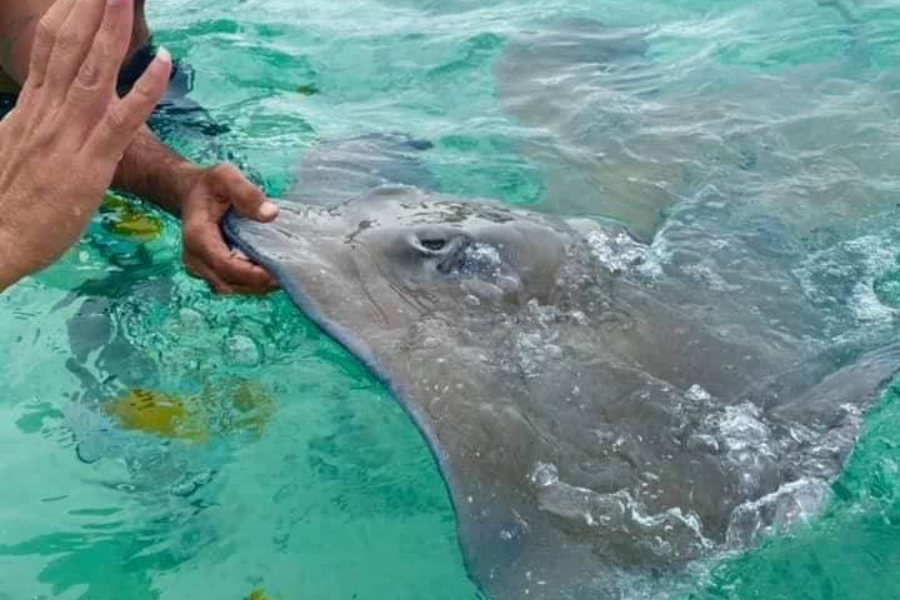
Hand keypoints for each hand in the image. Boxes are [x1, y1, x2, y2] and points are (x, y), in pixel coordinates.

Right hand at [0, 0, 169, 290]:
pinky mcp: (91, 162)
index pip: (49, 46)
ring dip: (113, 30)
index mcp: (31, 105)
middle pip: (70, 46)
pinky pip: (122, 119)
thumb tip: (44, 97)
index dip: (68, 13)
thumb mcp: (16, 145)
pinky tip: (164, 63)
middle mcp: (47, 110)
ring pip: (94, 71)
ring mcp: (69, 134)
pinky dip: (144, 88)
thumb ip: (36, 118)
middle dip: (90, 8)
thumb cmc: (8, 200)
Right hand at [180, 163, 279, 294]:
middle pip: (229, 282)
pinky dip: (252, 282)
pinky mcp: (210, 272)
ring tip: (282, 272)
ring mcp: (200, 268)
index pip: (224, 265)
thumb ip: (246, 193)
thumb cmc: (210, 185)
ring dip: (257, 285)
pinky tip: (270, 270)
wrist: (192, 194)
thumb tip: (271, 214)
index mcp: (196, 236)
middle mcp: (194, 258)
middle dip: (258, 282)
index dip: (251, 274)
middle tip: (288, 272)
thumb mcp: (226, 177)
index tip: (277, 274)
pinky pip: (233, 284)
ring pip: (232, 287)